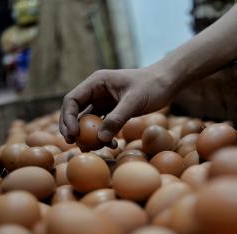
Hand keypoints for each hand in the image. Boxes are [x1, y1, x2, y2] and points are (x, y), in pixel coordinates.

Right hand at [60, 67, 176, 143]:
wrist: (168, 83)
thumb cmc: (152, 86)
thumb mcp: (134, 101)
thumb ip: (117, 118)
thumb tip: (100, 139)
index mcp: (97, 82)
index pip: (72, 100)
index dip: (68, 118)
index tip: (73, 135)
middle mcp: (97, 90)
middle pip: (75, 111)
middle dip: (72, 128)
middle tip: (73, 144)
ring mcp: (104, 100)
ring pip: (88, 120)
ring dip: (88, 135)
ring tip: (93, 148)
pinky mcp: (113, 109)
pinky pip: (102, 125)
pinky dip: (103, 135)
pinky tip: (112, 144)